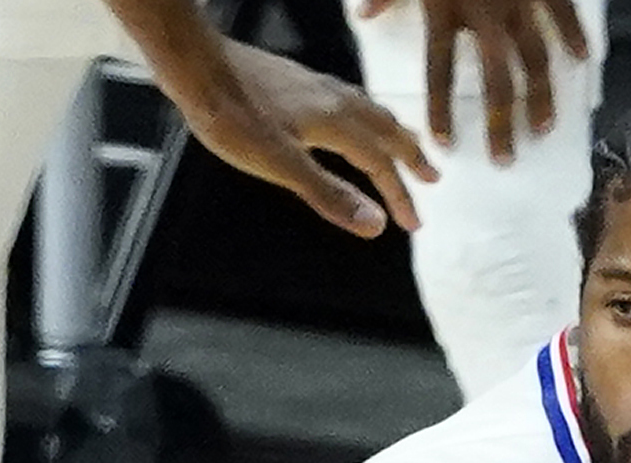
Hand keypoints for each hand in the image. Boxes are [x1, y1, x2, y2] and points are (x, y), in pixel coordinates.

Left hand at [157, 41, 433, 237]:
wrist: (199, 69)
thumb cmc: (233, 118)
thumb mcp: (281, 166)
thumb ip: (329, 194)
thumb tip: (375, 225)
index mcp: (336, 121)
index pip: (381, 163)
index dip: (399, 195)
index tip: (414, 223)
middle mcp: (335, 99)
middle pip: (386, 129)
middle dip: (410, 156)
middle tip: (432, 177)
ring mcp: (316, 86)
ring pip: (369, 110)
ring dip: (391, 133)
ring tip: (401, 146)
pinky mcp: (298, 80)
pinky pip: (348, 99)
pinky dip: (365, 116)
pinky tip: (349, 119)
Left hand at [359, 0, 588, 162]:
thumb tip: (363, 15)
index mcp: (444, 9)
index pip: (439, 72)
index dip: (440, 110)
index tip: (443, 145)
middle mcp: (483, 13)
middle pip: (493, 80)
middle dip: (499, 122)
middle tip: (504, 158)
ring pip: (533, 58)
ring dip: (539, 96)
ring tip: (542, 129)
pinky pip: (562, 11)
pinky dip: (573, 36)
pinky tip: (582, 62)